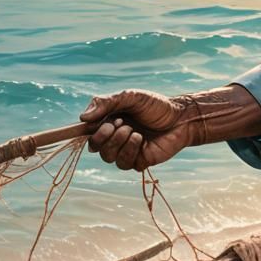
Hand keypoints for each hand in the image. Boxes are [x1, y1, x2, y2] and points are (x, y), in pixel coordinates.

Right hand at [80, 90, 196, 169]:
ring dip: (118, 142)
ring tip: (133, 130)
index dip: (79, 132)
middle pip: (94, 146)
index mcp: (109, 122)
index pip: (86, 132)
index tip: (82, 126)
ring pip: (107, 157)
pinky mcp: (138, 162)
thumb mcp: (130, 97)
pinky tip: (140, 139)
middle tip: (120, 122)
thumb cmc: (155, 105)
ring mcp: (126, 151)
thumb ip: (106, 103)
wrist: (181, 117)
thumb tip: (82, 117)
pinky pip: (124, 163)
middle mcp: (115, 138)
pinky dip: (130, 150)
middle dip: (104, 135)